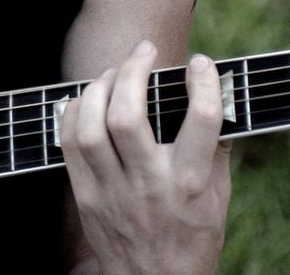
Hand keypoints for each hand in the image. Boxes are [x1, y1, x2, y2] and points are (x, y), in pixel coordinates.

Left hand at [60, 40, 230, 274]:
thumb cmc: (193, 238)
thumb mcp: (220, 200)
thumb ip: (217, 151)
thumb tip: (217, 100)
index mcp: (192, 183)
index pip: (203, 120)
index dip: (203, 82)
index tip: (200, 63)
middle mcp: (151, 184)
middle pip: (129, 115)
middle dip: (133, 71)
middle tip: (144, 50)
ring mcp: (114, 191)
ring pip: (92, 126)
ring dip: (99, 87)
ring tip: (114, 72)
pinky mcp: (86, 196)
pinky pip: (70, 143)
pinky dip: (74, 112)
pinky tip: (88, 99)